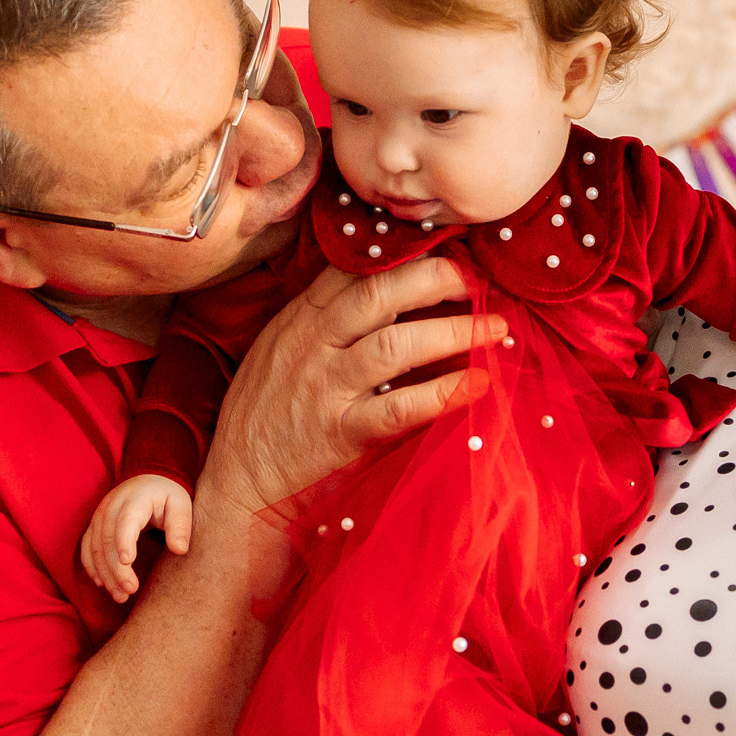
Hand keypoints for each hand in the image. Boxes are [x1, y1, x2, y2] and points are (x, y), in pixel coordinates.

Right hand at [81, 474, 190, 601]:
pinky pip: (87, 547)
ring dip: (105, 573)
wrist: (148, 480)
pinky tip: (102, 583)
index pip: (126, 521)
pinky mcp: (94, 526)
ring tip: (120, 596)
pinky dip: (91, 566)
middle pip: (108, 540)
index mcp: (135, 500)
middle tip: (130, 591)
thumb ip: (180, 526)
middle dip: (116, 569)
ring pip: (95, 547)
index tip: (127, 561)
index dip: (124, 541)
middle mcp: (112, 506)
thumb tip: (180, 550)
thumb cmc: (167, 495)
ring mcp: (99, 516)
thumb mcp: (180, 505)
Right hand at [196, 259, 505, 521]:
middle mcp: (313, 344)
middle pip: (381, 293)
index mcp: (301, 319)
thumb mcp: (279, 350)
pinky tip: (477, 384)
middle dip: (438, 279)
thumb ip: (323, 320)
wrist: (237, 483)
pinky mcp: (340, 432)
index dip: (406, 254)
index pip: (355, 268)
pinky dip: (443, 393)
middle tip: (479, 283)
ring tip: (497, 330)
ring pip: (397, 345)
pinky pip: (400, 407)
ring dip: (455, 332)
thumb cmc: (264, 416)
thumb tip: (383, 293)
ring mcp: (326, 387)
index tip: (447, 251)